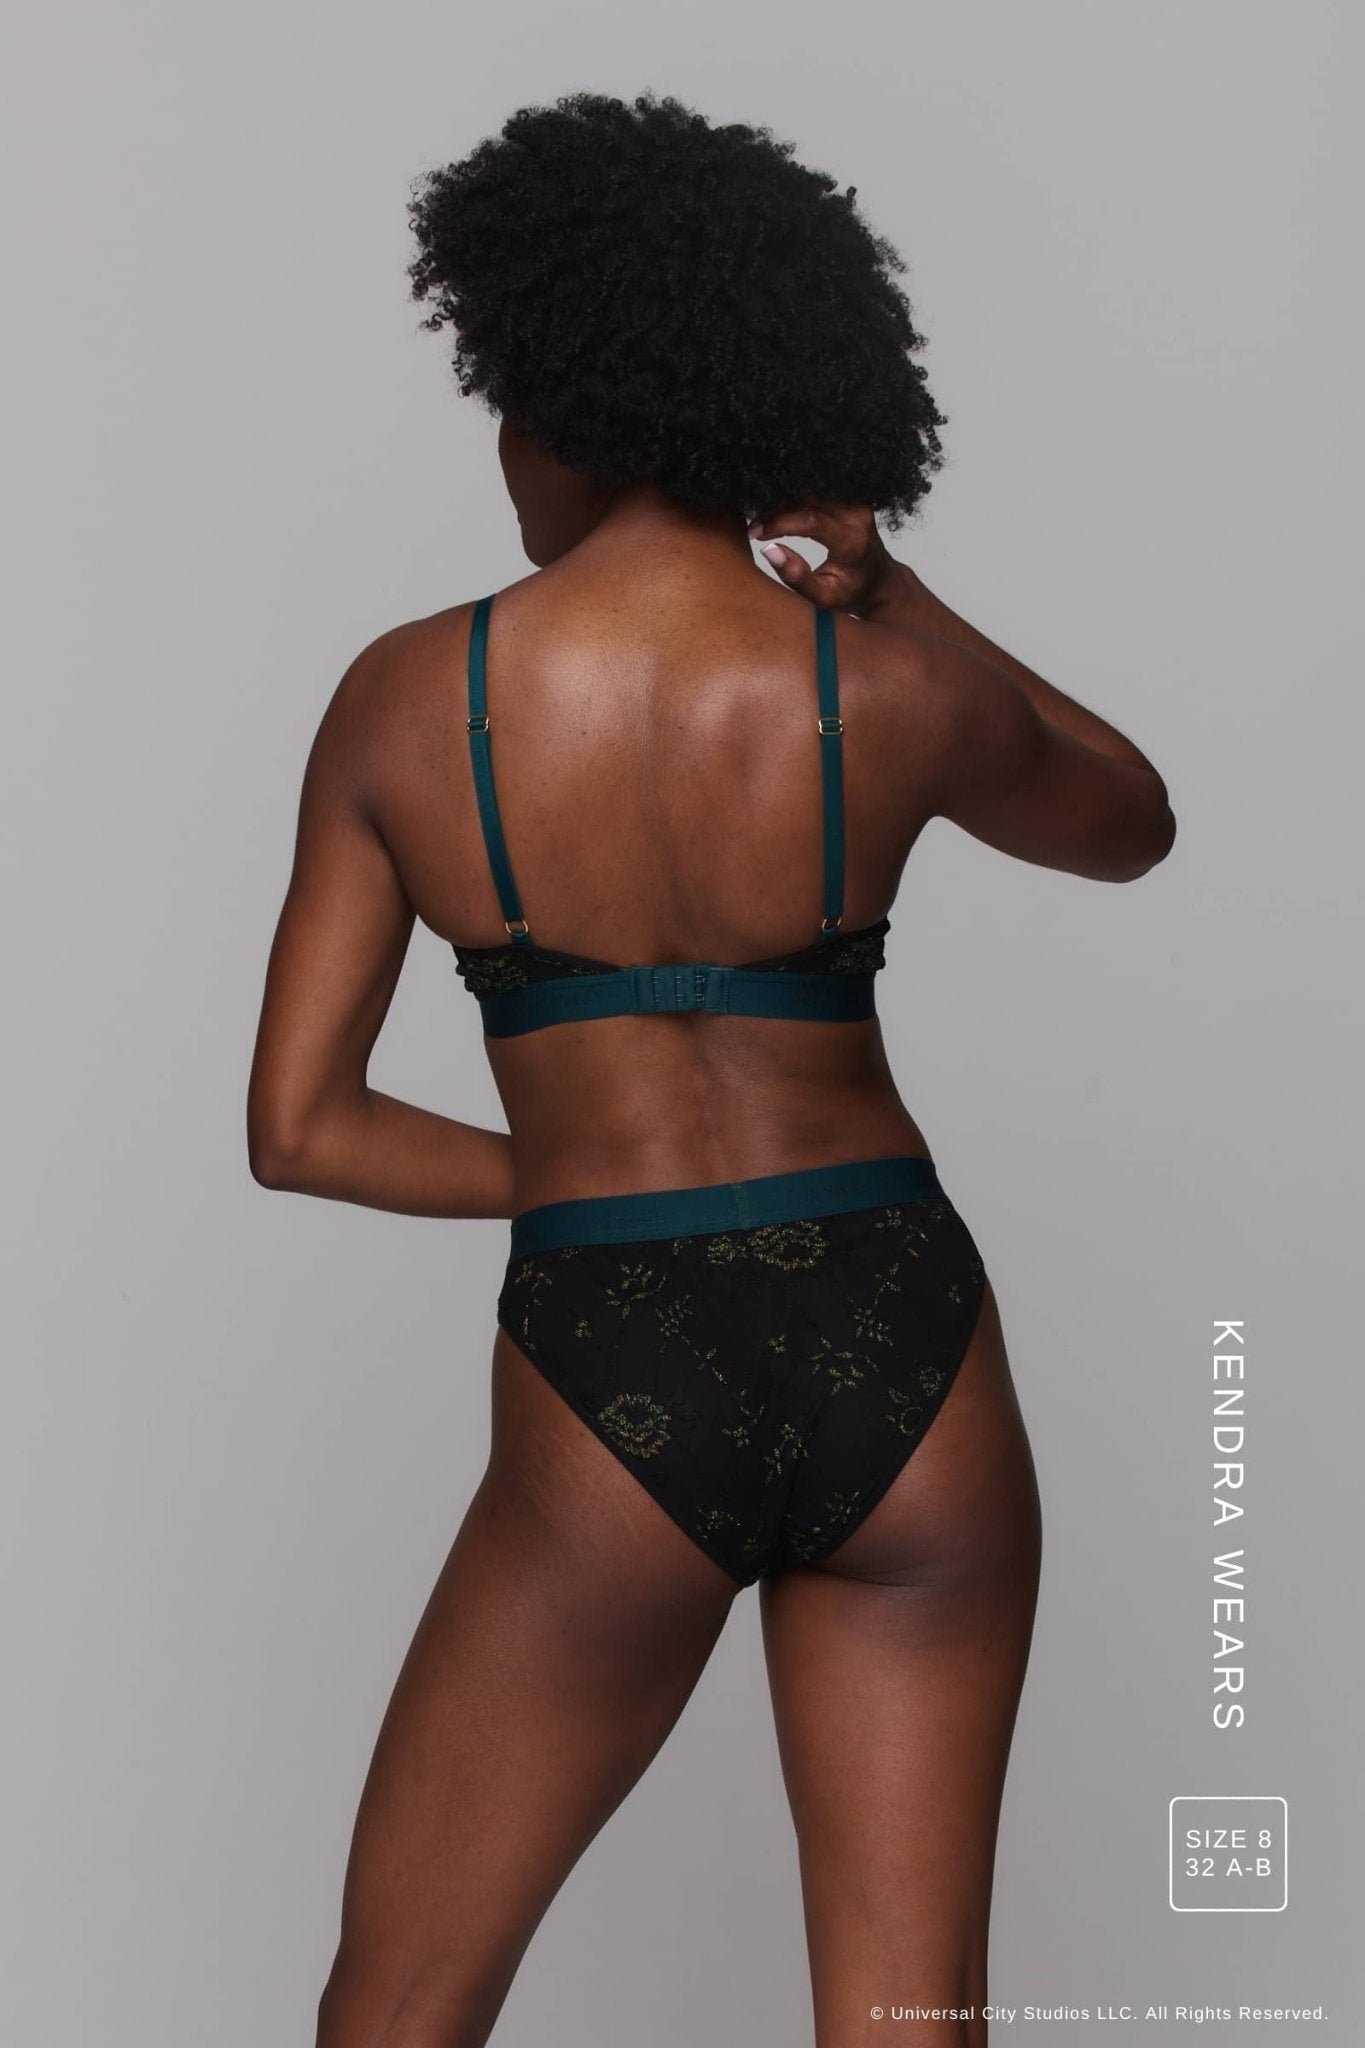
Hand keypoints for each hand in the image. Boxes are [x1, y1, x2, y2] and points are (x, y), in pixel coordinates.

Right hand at [747, 502, 903, 613]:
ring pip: (811, 495)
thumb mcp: (822, 597)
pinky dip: (796, 503)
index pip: (811, 521)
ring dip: (784, 505)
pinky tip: (780, 513)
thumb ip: (797, 577)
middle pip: (808, 502)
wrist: (880, 582)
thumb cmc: (850, 593)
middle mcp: (857, 517)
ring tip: (764, 521)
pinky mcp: (852, 500)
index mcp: (852, 542)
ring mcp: (857, 505)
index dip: (779, 523)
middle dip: (776, 512)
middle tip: (755, 526)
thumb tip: (769, 550)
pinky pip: (818, 496)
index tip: (756, 531)